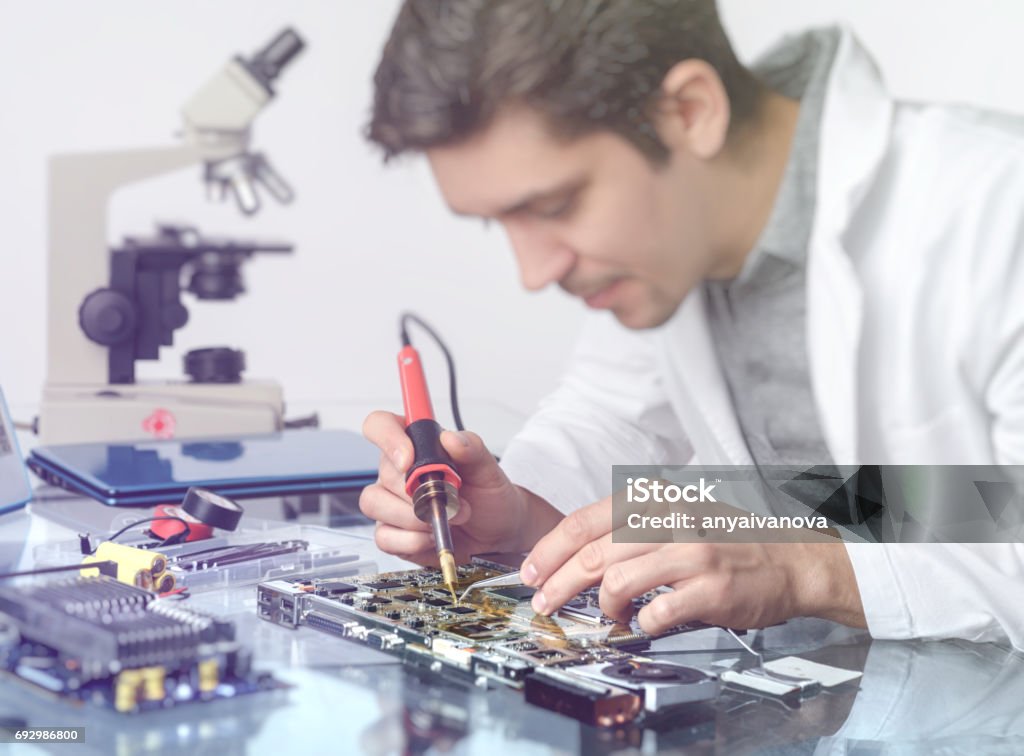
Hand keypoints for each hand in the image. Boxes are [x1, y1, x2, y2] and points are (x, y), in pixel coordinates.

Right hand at [359, 411, 560, 564]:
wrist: (497, 535)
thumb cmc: (488, 497)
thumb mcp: (488, 469)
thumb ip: (472, 448)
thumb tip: (450, 438)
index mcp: (416, 444)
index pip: (381, 425)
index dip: (388, 438)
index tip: (409, 460)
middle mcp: (398, 471)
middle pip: (384, 472)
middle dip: (420, 492)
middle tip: (453, 501)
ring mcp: (390, 502)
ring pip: (375, 503)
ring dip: (413, 517)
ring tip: (446, 520)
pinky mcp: (392, 533)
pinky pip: (383, 536)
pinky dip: (411, 540)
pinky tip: (431, 536)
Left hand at [520, 497, 865, 633]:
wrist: (792, 558)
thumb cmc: (728, 539)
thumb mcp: (675, 514)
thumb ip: (630, 529)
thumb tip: (575, 556)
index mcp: (655, 499)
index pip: (585, 520)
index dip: (550, 549)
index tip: (531, 570)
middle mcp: (670, 520)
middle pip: (592, 552)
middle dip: (557, 582)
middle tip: (543, 601)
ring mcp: (691, 553)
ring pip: (616, 581)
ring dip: (603, 606)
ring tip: (610, 615)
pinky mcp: (709, 588)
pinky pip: (655, 612)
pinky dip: (640, 624)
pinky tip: (643, 623)